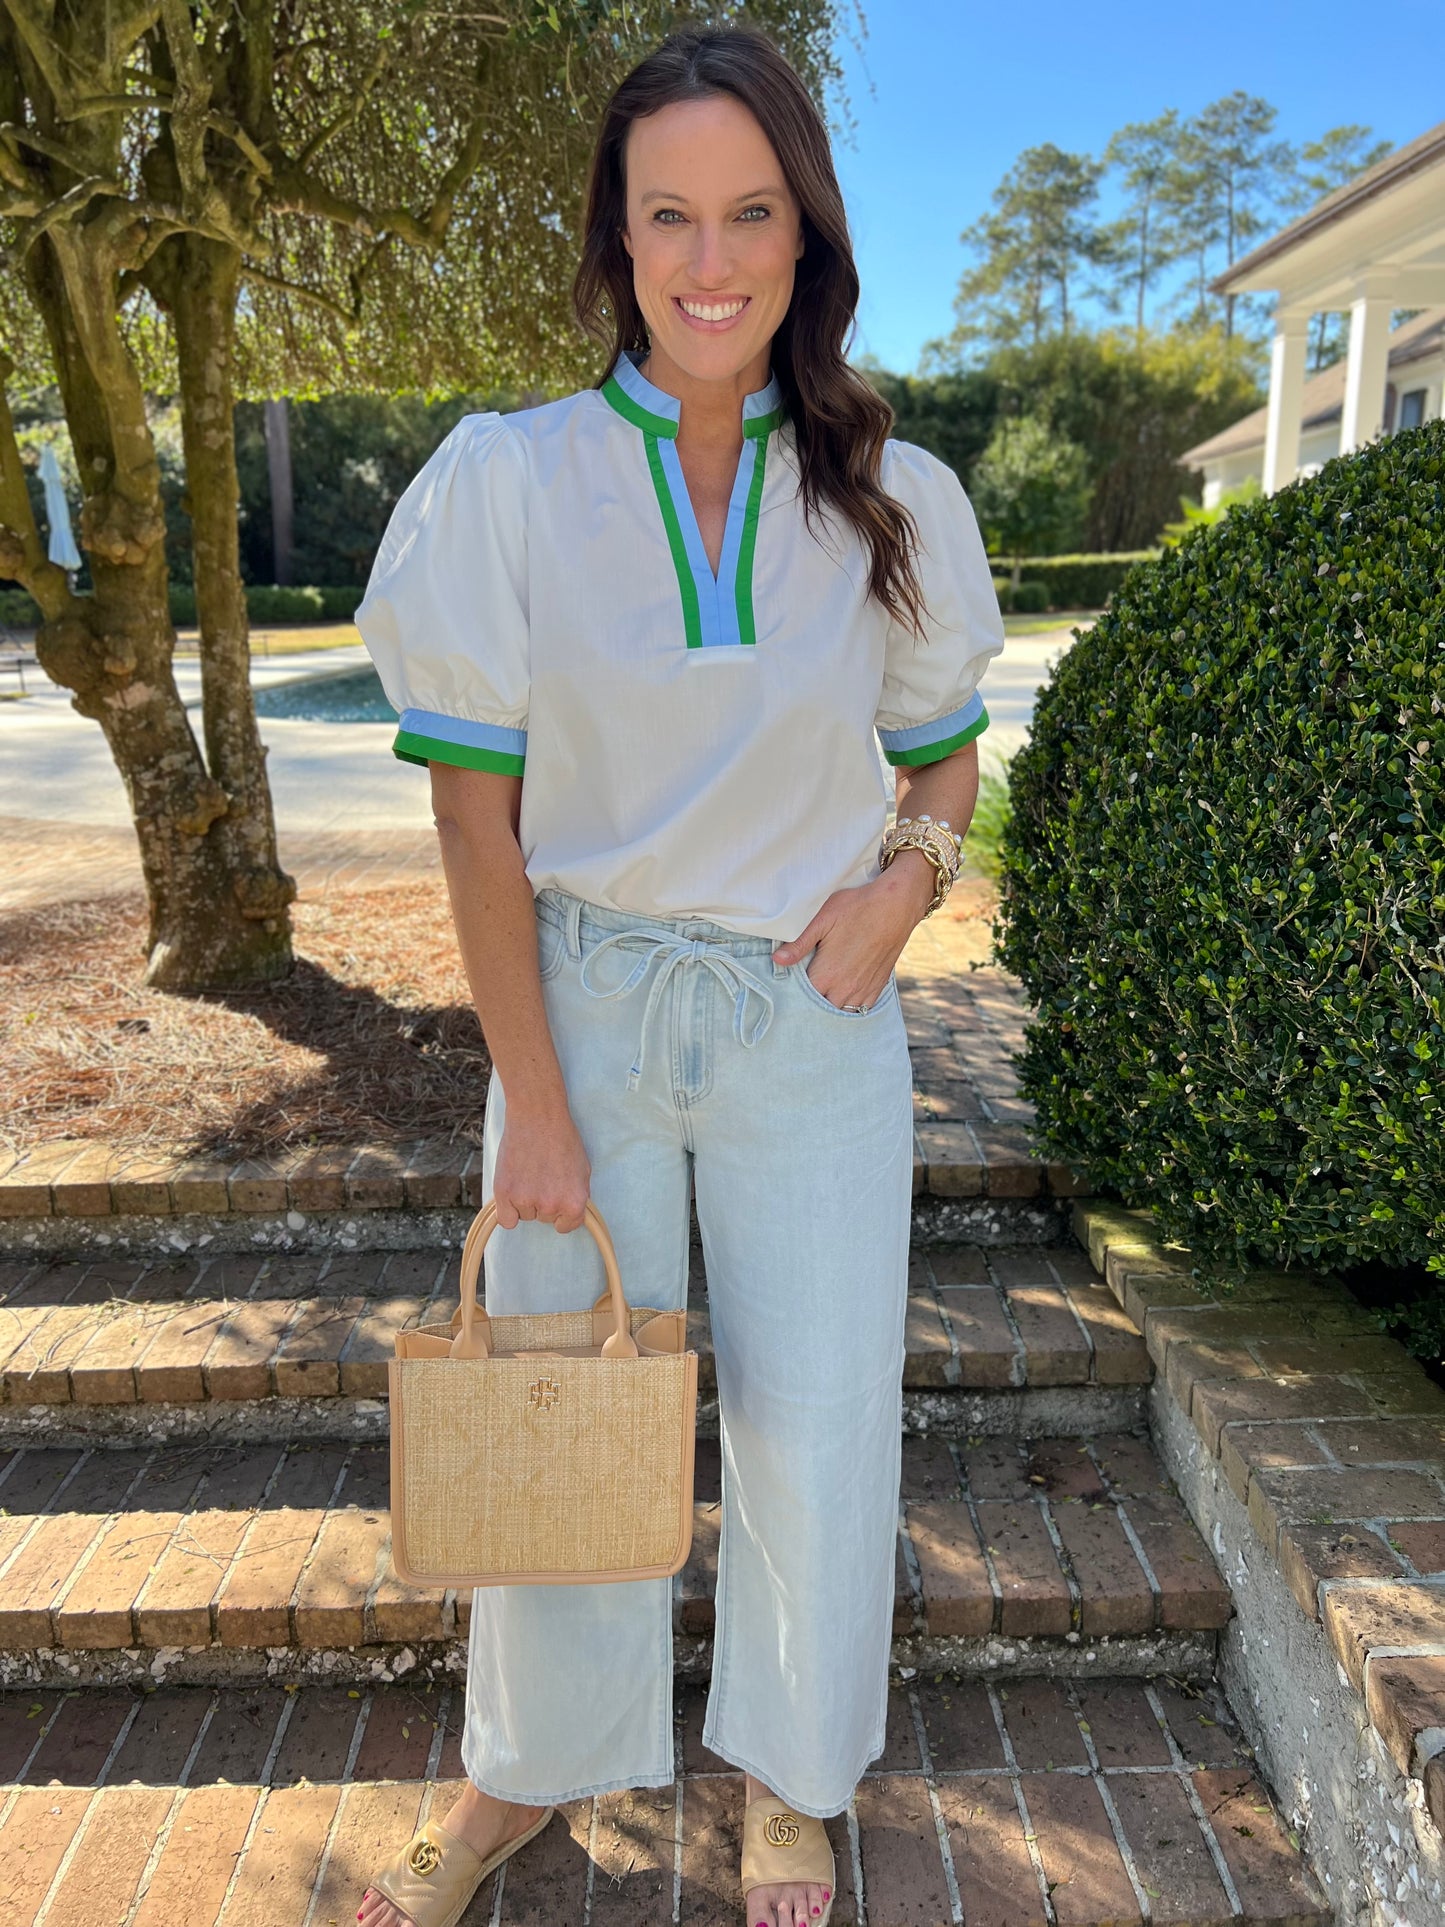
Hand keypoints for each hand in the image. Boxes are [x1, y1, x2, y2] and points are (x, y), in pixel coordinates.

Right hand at [492, 1101, 591, 1232]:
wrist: (538, 1116)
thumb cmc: (561, 1138)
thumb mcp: (582, 1170)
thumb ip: (576, 1195)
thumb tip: (569, 1212)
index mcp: (574, 1202)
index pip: (568, 1225)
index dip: (562, 1211)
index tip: (556, 1197)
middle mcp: (551, 1205)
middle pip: (544, 1219)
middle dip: (543, 1201)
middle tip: (541, 1175)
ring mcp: (526, 1200)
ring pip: (525, 1215)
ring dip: (524, 1201)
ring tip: (527, 1173)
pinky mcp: (505, 1194)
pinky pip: (506, 1220)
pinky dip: (507, 1210)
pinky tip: (512, 1191)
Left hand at [771, 852, 934, 1008]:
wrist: (896, 905)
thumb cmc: (858, 907)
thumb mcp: (823, 919)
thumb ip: (799, 944)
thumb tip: (777, 960)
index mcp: (827, 974)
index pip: (802, 998)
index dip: (792, 994)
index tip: (786, 987)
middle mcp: (845, 988)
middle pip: (820, 1009)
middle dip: (810, 1004)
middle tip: (802, 990)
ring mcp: (863, 989)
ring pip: (841, 1011)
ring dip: (830, 1005)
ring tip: (822, 993)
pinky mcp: (878, 986)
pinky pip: (861, 1008)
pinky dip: (850, 1005)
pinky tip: (843, 995)